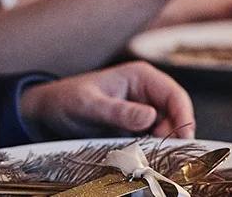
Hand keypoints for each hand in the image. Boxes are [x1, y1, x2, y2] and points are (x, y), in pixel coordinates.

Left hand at [19, 62, 194, 138]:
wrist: (47, 112)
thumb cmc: (65, 100)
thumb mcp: (90, 106)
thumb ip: (120, 112)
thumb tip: (151, 117)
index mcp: (141, 76)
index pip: (175, 95)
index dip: (183, 117)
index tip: (184, 138)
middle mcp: (146, 90)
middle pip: (174, 113)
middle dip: (173, 133)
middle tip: (164, 153)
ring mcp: (142, 107)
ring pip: (166, 126)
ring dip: (162, 142)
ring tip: (151, 155)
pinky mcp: (135, 123)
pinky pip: (152, 135)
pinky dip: (152, 146)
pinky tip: (143, 155)